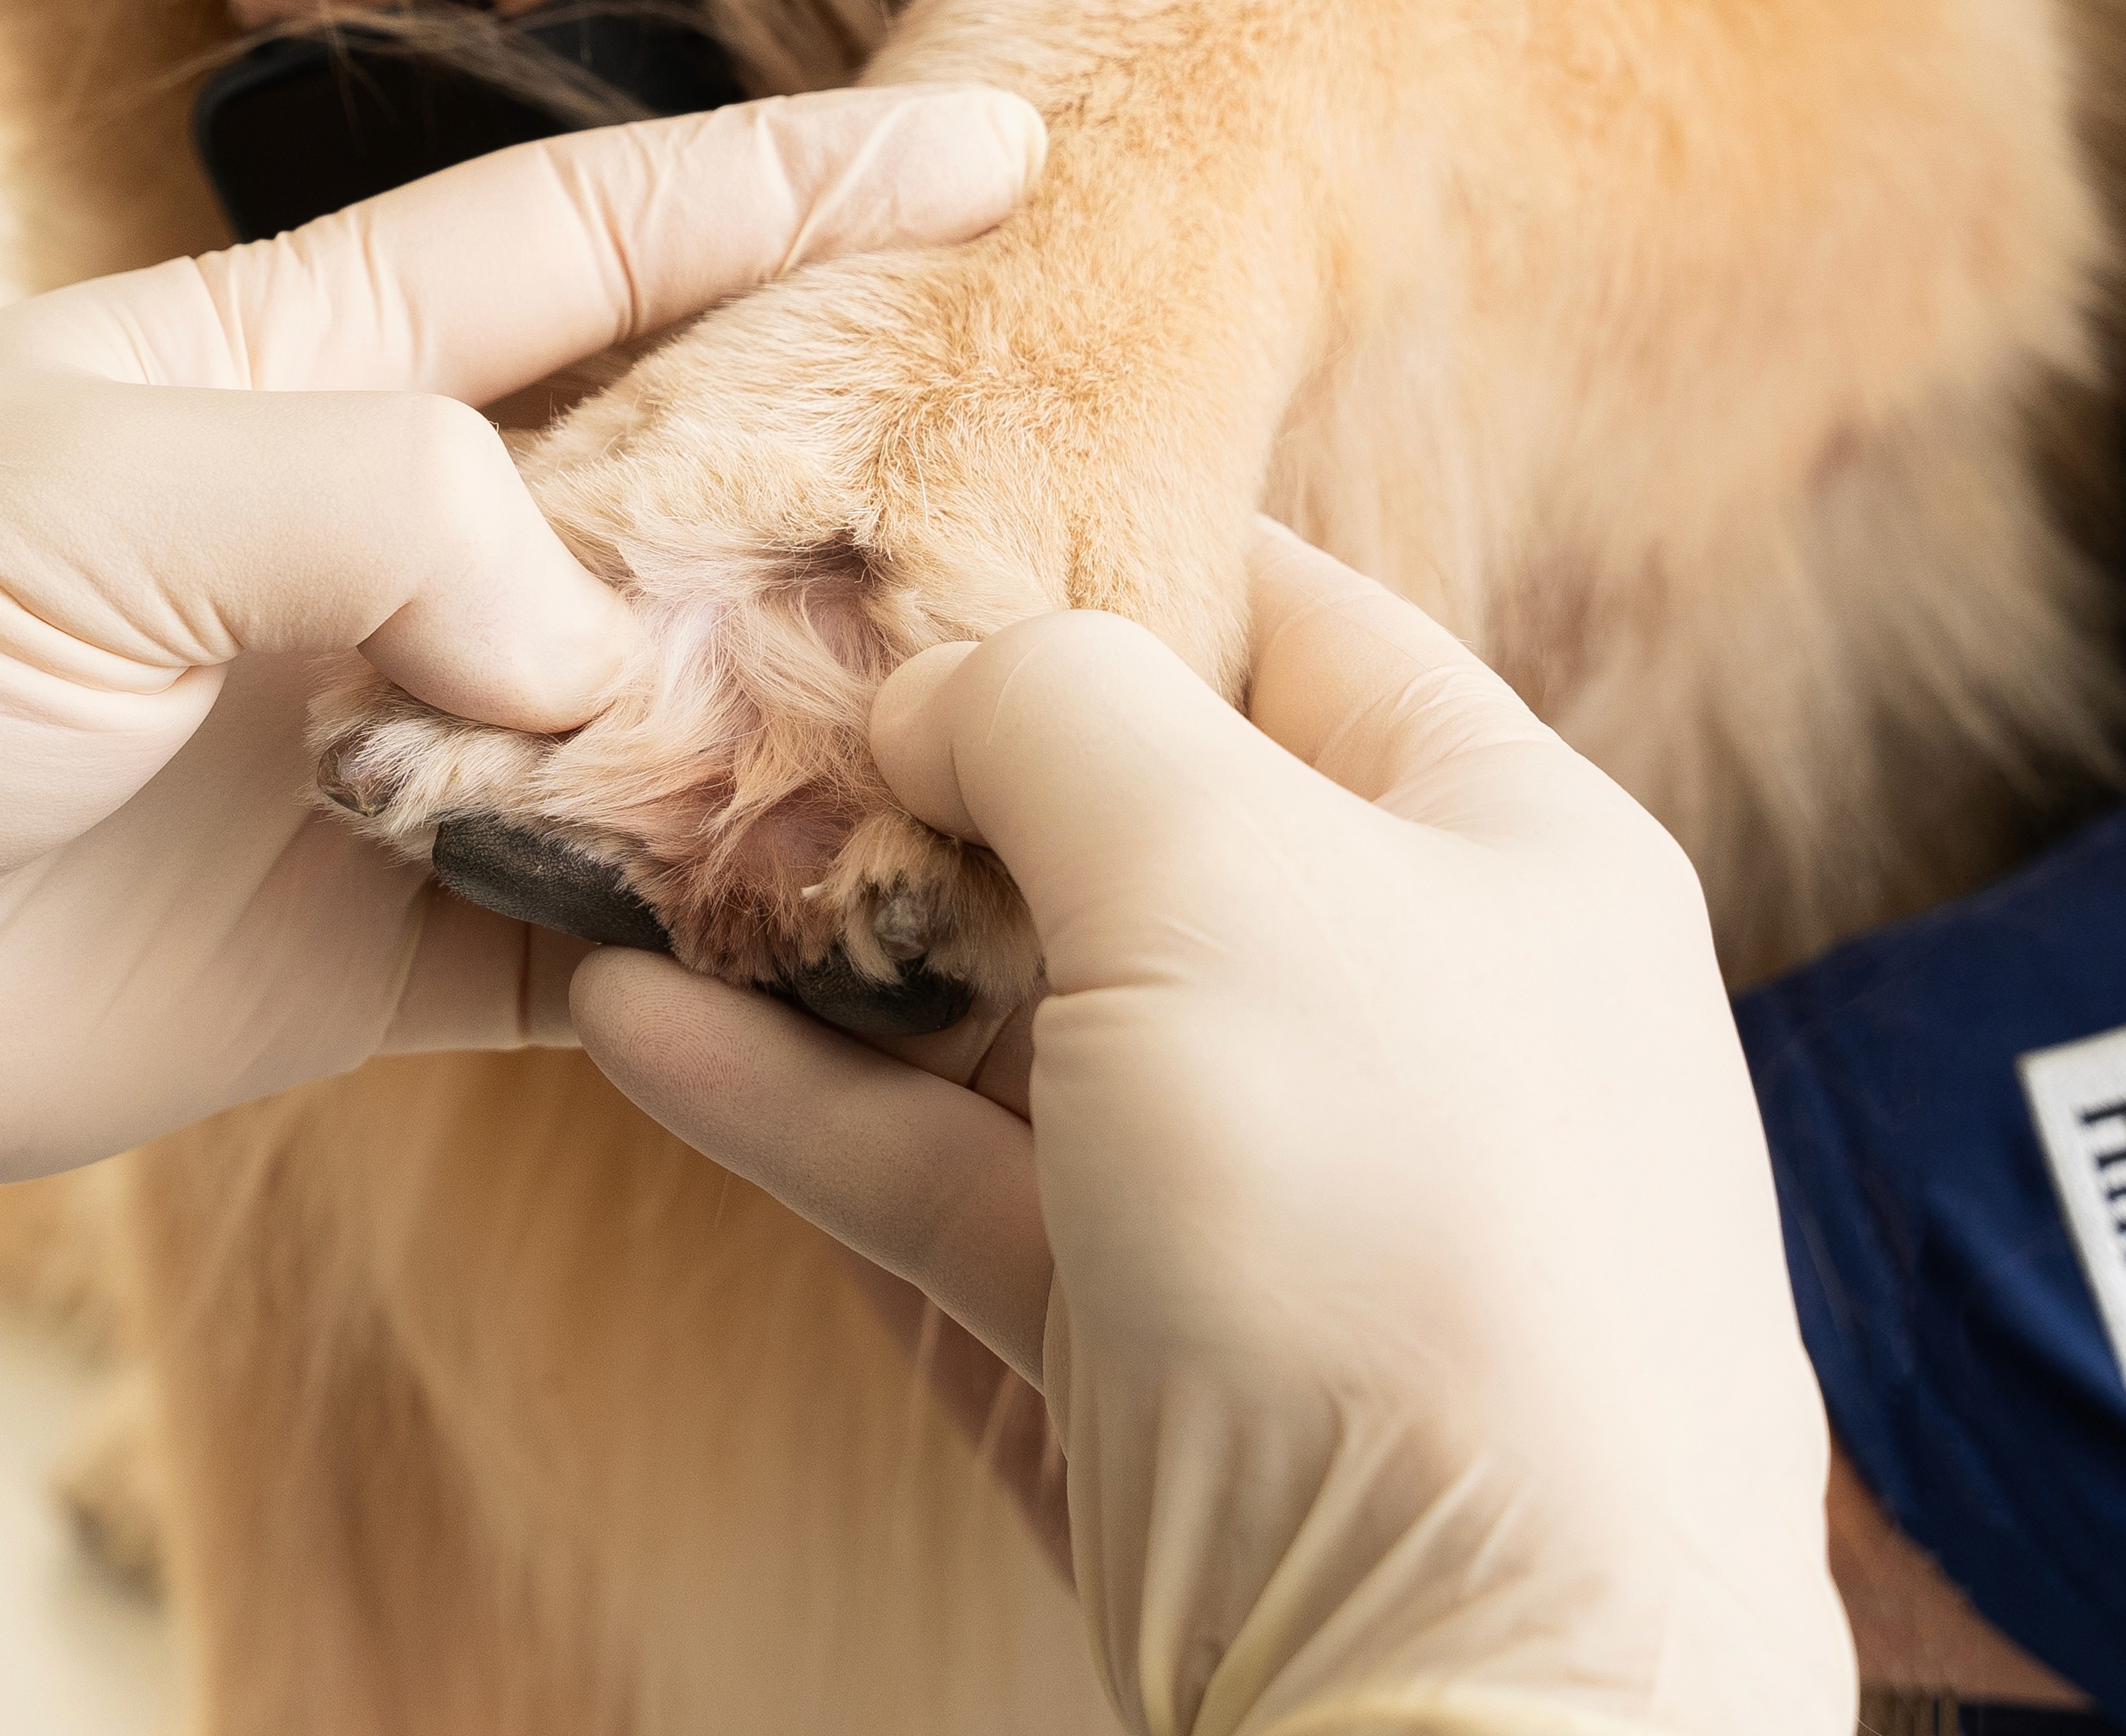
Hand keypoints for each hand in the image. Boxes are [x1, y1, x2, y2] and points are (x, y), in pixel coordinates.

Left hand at [0, 86, 1044, 1294]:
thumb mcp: (87, 495)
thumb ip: (377, 517)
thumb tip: (596, 646)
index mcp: (283, 373)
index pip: (593, 244)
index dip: (794, 190)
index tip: (993, 146)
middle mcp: (354, 549)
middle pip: (662, 485)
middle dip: (844, 468)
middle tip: (1052, 470)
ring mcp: (371, 752)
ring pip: (652, 722)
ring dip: (800, 730)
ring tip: (992, 730)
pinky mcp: (357, 948)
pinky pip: (585, 932)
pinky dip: (707, 936)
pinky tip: (834, 935)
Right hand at [573, 522, 1853, 1735]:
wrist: (1465, 1695)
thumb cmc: (1403, 1223)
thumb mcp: (1228, 871)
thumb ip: (1058, 710)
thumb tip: (936, 685)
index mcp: (1503, 842)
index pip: (1283, 620)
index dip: (1083, 544)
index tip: (881, 509)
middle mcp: (1396, 1003)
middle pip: (1117, 824)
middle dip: (908, 763)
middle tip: (702, 689)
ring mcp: (1266, 1194)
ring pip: (1007, 1013)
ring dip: (814, 938)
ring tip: (622, 847)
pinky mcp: (1144, 1352)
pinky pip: (951, 1181)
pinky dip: (799, 1103)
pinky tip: (632, 1022)